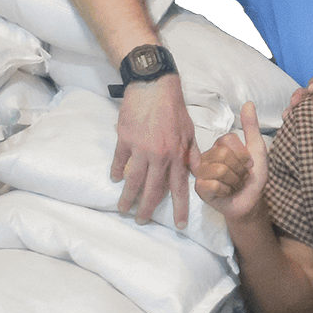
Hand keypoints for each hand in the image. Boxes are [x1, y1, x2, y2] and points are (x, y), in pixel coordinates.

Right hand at [111, 77, 198, 227]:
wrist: (154, 86)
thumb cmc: (174, 108)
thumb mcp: (190, 131)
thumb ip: (192, 154)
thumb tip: (197, 173)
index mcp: (177, 155)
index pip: (179, 188)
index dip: (179, 208)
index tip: (179, 225)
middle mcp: (159, 156)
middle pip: (153, 189)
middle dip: (147, 209)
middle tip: (142, 221)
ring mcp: (140, 149)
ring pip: (133, 180)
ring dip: (127, 197)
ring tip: (123, 208)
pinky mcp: (125, 139)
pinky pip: (119, 160)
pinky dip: (115, 170)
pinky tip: (114, 178)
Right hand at [195, 101, 269, 222]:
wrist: (250, 202)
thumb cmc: (253, 177)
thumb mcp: (257, 149)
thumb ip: (252, 127)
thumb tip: (249, 103)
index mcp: (219, 145)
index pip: (228, 140)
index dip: (243, 155)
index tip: (247, 164)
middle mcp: (207, 156)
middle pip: (223, 155)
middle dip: (239, 169)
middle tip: (241, 176)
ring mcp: (201, 172)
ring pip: (219, 170)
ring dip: (234, 181)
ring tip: (234, 184)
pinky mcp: (200, 188)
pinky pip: (213, 184)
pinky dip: (226, 191)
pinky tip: (226, 193)